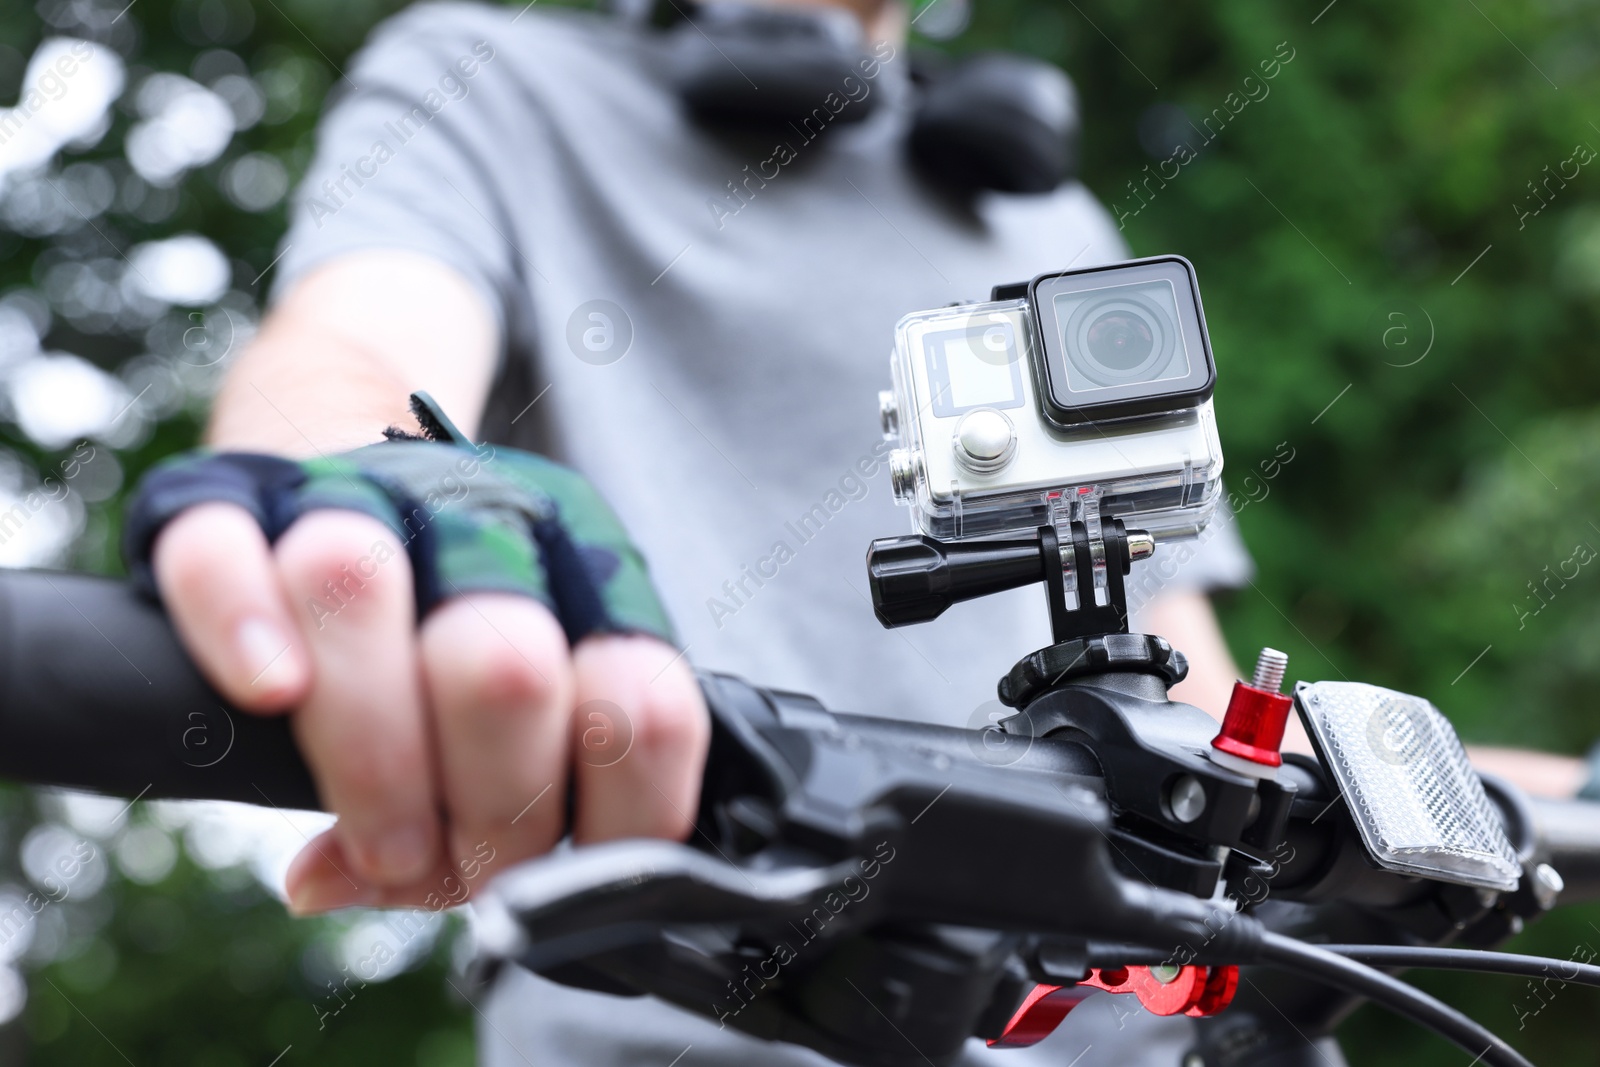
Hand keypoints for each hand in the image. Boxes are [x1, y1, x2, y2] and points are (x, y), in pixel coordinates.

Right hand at [137, 425, 708, 912]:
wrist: (346, 445)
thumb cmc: (444, 626)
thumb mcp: (513, 711)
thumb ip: (478, 814)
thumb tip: (340, 884)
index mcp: (592, 576)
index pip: (645, 707)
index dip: (610, 824)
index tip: (554, 877)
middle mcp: (490, 520)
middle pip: (503, 666)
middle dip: (485, 810)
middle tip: (441, 863)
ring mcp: (360, 493)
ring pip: (354, 588)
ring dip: (368, 754)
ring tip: (378, 844)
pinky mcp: (234, 490)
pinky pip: (218, 548)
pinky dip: (238, 626)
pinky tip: (268, 693)